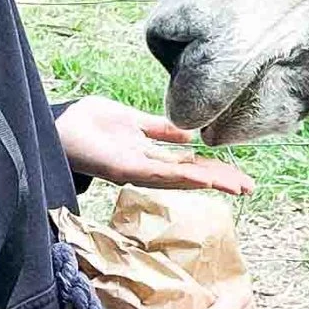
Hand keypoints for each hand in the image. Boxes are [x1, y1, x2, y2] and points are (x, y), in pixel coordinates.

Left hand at [54, 97, 250, 197]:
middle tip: (250, 187)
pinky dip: (181, 177)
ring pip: (179, 178)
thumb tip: (189, 136)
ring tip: (235, 184)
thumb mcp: (133, 121)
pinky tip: (201, 178)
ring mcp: (137, 169)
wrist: (58, 125)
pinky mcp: (124, 168)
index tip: (242, 178)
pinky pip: (157, 173)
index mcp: (151, 154)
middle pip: (191, 175)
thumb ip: (159, 129)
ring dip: (208, 181)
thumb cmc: (89, 123)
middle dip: (221, 181)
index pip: (191, 165)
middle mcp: (147, 166)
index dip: (217, 170)